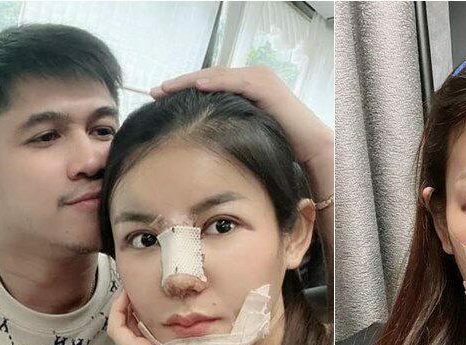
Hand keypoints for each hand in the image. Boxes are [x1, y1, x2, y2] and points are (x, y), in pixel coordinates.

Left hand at [151, 65, 332, 166]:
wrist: (310, 146)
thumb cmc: (281, 143)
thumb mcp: (247, 132)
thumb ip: (229, 127)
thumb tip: (203, 138)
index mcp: (245, 87)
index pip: (209, 83)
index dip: (184, 89)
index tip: (160, 97)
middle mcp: (251, 77)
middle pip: (209, 76)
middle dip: (181, 83)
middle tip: (155, 91)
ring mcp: (259, 78)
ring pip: (218, 76)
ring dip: (191, 81)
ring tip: (168, 88)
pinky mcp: (266, 86)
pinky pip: (236, 82)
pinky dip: (216, 83)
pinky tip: (198, 87)